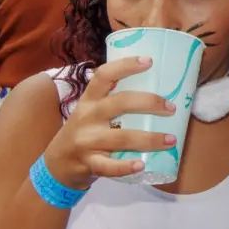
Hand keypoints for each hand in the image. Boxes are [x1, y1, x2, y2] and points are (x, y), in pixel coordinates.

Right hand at [41, 57, 176, 190]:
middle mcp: (87, 117)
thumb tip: (156, 89)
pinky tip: (142, 164)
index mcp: (89, 100)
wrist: (56, 165)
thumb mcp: (90, 111)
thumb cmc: (83, 132)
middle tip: (171, 107)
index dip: (125, 65)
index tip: (149, 61)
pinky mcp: (88, 164)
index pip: (104, 75)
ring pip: (122, 137)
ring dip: (150, 138)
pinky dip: (126, 167)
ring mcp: (86, 141)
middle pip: (120, 103)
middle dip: (149, 102)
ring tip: (171, 140)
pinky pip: (108, 166)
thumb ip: (113, 101)